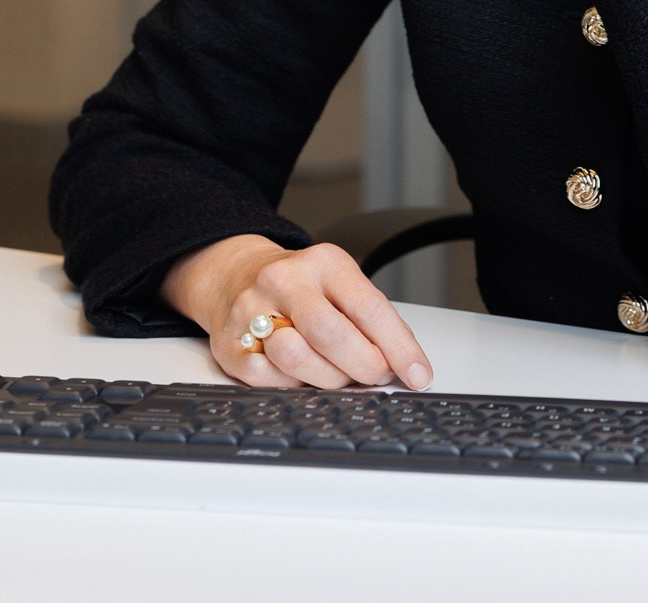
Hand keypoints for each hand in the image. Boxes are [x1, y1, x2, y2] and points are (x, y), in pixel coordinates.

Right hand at [162, 234, 433, 390]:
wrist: (234, 276)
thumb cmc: (301, 288)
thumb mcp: (340, 285)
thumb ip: (372, 320)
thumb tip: (408, 366)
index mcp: (324, 263)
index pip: (369, 308)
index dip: (399, 348)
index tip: (419, 375)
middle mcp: (285, 280)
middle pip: (331, 334)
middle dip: (363, 366)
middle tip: (375, 376)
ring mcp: (251, 310)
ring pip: (296, 358)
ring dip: (326, 379)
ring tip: (334, 373)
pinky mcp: (229, 344)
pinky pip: (269, 379)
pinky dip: (291, 384)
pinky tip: (297, 372)